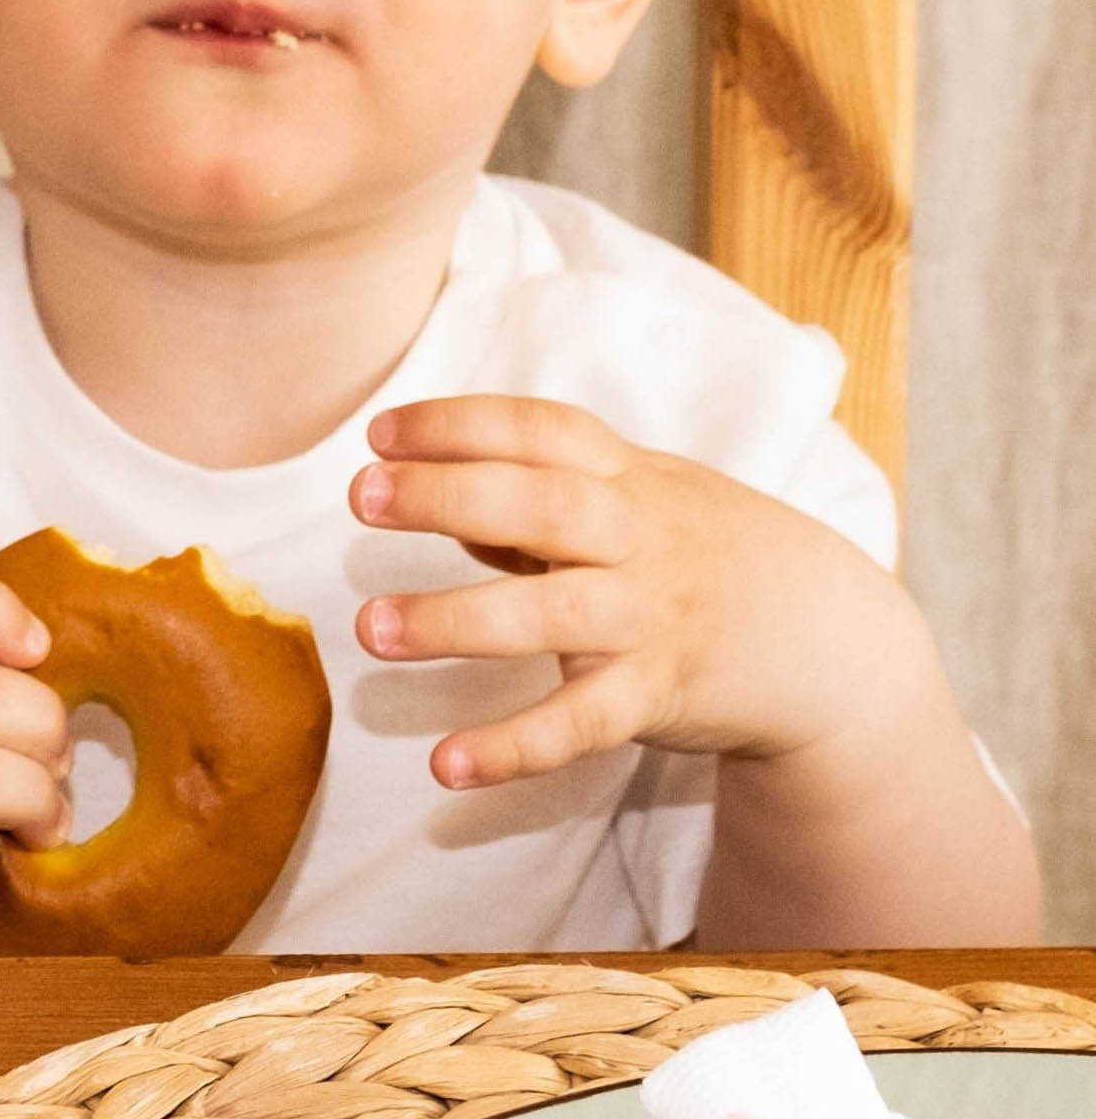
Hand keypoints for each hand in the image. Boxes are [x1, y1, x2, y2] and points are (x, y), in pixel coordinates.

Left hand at [347, 395, 914, 792]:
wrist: (828, 635)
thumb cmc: (697, 546)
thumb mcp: (632, 494)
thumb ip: (535, 492)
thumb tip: (434, 493)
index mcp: (623, 474)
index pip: (537, 429)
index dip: (457, 423)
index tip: (379, 433)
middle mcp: (638, 536)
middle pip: (540, 503)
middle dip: (447, 495)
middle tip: (362, 497)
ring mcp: (651, 617)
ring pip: (552, 615)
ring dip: (456, 621)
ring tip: (373, 628)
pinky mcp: (659, 696)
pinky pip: (583, 724)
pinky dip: (515, 748)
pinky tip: (446, 766)